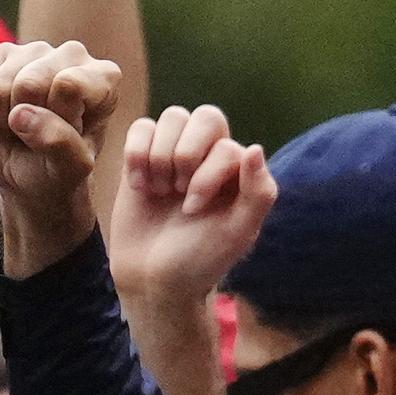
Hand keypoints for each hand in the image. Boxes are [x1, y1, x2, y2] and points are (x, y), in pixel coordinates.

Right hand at [0, 39, 120, 275]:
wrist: (30, 175)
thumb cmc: (59, 170)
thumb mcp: (70, 169)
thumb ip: (60, 144)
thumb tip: (20, 115)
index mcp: (104, 77)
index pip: (68, 86)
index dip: (55, 120)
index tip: (66, 136)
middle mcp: (73, 54)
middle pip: (29, 84)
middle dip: (25, 123)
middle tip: (37, 137)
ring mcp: (36, 50)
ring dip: (3, 123)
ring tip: (21, 131)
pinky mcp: (2, 54)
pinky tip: (3, 119)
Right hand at [109, 105, 275, 301]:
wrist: (152, 279)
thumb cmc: (200, 259)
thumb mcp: (238, 234)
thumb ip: (259, 194)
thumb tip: (255, 148)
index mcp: (238, 171)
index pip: (227, 146)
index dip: (206, 176)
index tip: (194, 211)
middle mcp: (210, 154)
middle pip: (206, 116)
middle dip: (186, 155)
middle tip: (178, 191)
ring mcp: (176, 152)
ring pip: (173, 116)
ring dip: (160, 157)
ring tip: (159, 191)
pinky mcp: (143, 155)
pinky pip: (141, 127)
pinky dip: (136, 155)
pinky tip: (140, 186)